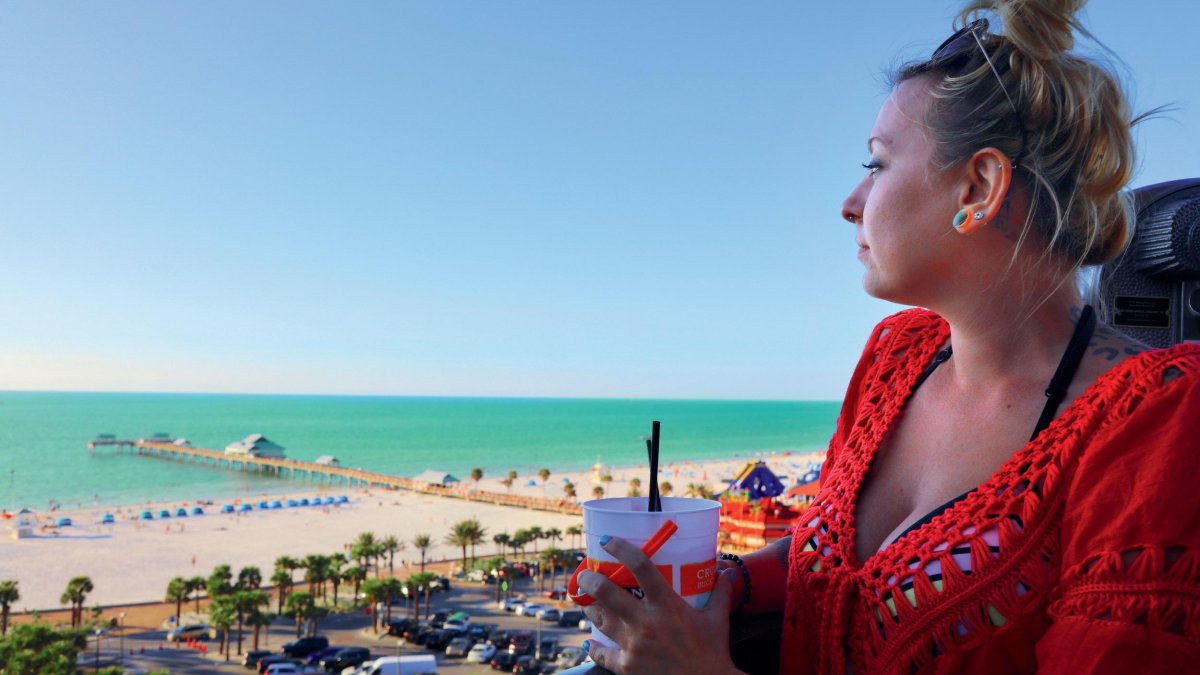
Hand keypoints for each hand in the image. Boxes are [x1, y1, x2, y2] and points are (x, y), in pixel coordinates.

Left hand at [578, 536, 742, 674]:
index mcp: (666, 605)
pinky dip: (593, 647)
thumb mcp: (718, 619)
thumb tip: (727, 573)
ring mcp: (633, 645)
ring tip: (587, 603)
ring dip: (590, 609)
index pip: (640, 567)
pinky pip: (601, 653)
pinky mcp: (626, 667)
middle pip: (606, 592)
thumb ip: (720, 593)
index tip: (607, 541)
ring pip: (599, 619)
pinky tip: (590, 642)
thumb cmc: (713, 653)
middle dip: (589, 580)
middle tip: (584, 575)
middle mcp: (645, 621)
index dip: (620, 549)